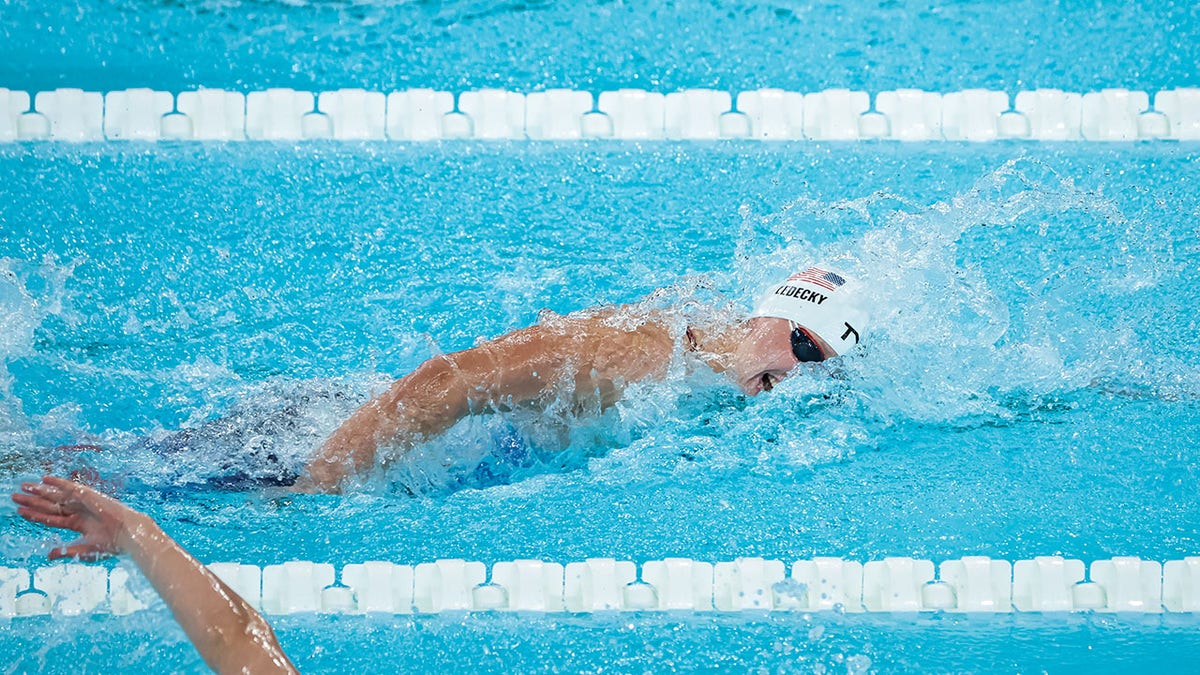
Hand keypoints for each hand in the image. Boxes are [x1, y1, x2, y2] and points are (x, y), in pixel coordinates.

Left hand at [11, 475, 141, 560]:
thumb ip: (65, 551)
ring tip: (23, 486)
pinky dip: (57, 482)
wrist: (126, 534)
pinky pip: (69, 487)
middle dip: (32, 501)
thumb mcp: (83, 550)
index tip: (20, 512)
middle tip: (15, 496)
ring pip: (56, 496)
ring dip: (40, 491)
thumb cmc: (110, 545)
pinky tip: (44, 479)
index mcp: (78, 524)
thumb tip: (49, 555)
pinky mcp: (87, 496)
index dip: (35, 515)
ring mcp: (82, 503)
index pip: (51, 518)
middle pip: (50, 505)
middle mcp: (78, 512)